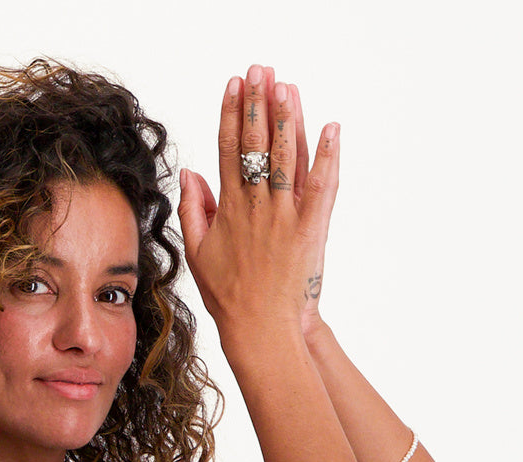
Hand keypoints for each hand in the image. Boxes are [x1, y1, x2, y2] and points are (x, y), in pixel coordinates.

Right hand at [177, 65, 339, 345]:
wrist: (261, 330)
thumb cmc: (229, 297)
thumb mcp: (199, 254)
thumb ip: (193, 209)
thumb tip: (190, 172)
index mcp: (229, 209)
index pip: (228, 149)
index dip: (230, 113)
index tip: (234, 85)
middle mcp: (257, 207)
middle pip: (256, 143)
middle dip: (258, 103)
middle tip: (260, 70)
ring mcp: (285, 216)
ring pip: (286, 157)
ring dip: (288, 118)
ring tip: (287, 86)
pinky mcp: (310, 229)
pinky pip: (322, 186)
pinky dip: (327, 156)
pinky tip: (332, 129)